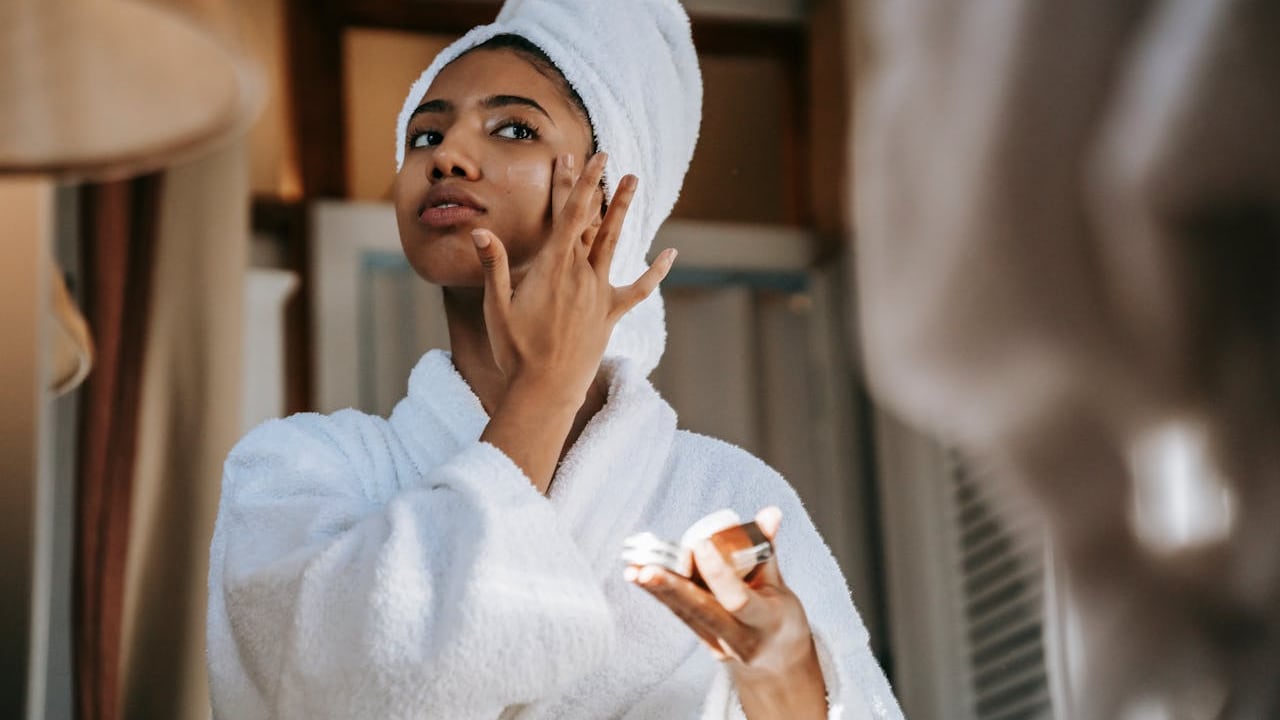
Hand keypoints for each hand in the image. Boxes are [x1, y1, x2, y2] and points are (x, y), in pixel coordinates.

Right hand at [471, 151, 675, 405]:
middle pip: (588, 221)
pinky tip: (671, 253)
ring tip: (633, 181)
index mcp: (553, 268)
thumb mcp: (496, 307)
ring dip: (622, 211)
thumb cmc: (515, 350)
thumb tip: (480, 231)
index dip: (580, 183)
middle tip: (604, 156)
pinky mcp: (610, 314)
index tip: (592, 156)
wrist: (545, 390)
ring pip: (613, 243)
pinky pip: (638, 290)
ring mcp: (598, 293)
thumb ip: (494, 266)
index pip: (570, 215)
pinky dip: (655, 272)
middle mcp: (580, 274)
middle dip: (593, 187)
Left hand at [627, 507, 827, 718]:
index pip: (737, 599)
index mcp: (765, 621)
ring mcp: (717, 644)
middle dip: (672, 588)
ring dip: (656, 590)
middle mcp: (738, 637)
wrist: (775, 663)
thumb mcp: (780, 586)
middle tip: (646, 569)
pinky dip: (659, 593)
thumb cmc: (779, 619)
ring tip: (632, 569)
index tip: (700, 544)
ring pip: (683, 613)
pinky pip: (679, 614)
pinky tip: (637, 575)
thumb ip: (768, 549)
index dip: (718, 572)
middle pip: (700, 611)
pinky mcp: (701, 640)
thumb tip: (770, 512)